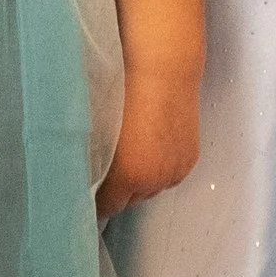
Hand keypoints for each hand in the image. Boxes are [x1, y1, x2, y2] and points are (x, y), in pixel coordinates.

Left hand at [98, 70, 200, 217]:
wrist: (162, 69)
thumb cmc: (124, 91)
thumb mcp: (97, 131)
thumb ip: (93, 162)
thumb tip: (87, 175)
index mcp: (127, 176)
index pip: (106, 207)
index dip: (95, 199)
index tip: (87, 191)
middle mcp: (153, 180)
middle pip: (129, 201)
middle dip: (118, 188)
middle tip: (106, 167)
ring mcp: (174, 171)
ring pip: (151, 189)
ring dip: (140, 180)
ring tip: (130, 153)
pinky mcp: (188, 159)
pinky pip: (169, 175)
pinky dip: (159, 168)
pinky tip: (150, 146)